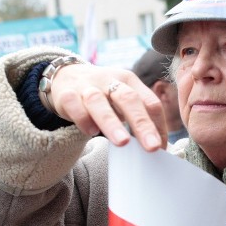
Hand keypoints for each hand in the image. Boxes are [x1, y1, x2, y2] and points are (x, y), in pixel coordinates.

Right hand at [48, 64, 167, 150]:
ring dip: (112, 123)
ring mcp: (87, 86)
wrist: (65, 77)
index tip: (160, 148)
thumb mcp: (121, 99)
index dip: (158, 126)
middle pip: (129, 99)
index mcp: (129, 81)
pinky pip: (74, 105)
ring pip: (99, 102)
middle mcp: (110, 80)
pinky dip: (83, 118)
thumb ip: (136, 117)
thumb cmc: (102, 95)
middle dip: (142, 124)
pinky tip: (91, 132)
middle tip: (152, 147)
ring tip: (123, 143)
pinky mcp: (66, 94)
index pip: (150, 102)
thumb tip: (156, 146)